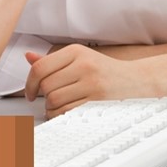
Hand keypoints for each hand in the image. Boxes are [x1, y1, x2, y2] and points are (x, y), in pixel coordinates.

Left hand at [24, 45, 152, 118]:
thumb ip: (53, 60)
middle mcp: (83, 65)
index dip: (30, 83)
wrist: (137, 80)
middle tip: (49, 98)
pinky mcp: (97, 101)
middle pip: (46, 86)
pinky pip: (67, 112)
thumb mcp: (80, 58)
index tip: (30, 91)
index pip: (40, 67)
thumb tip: (28, 58)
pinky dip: (60, 115)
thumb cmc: (105, 70)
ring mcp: (91, 83)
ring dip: (51, 108)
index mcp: (76, 51)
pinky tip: (64, 112)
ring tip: (58, 106)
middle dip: (44, 96)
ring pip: (54, 100)